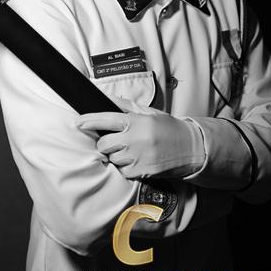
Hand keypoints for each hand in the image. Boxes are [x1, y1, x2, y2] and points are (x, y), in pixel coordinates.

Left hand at [74, 96, 204, 178]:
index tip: (79, 122)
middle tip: (117, 140)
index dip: (90, 120)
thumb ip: (126, 107)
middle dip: (106, 143)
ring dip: (117, 155)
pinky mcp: (142, 171)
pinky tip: (137, 160)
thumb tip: (107, 98)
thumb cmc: (169, 128)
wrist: (191, 148)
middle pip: (104, 143)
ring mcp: (138, 157)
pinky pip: (122, 171)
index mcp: (137, 122)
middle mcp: (136, 139)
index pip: (107, 119)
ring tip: (132, 150)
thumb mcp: (149, 113)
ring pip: (112, 158)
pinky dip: (126, 167)